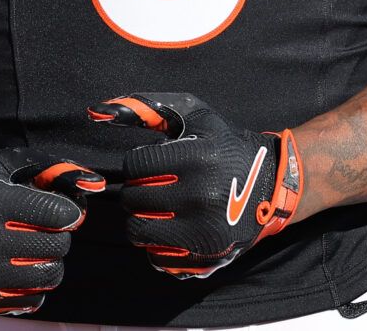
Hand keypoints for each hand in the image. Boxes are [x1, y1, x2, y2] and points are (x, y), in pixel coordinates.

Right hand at [0, 149, 103, 315]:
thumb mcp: (6, 165)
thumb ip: (52, 168)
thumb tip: (95, 183)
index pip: (55, 214)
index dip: (68, 212)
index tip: (63, 211)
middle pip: (55, 245)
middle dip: (59, 235)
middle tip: (48, 228)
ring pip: (48, 275)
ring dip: (51, 260)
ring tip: (37, 247)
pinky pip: (32, 299)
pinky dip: (35, 284)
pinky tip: (23, 266)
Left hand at [88, 91, 301, 278]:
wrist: (270, 185)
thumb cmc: (222, 146)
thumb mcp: (194, 115)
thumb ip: (146, 108)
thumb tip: (96, 111)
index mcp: (199, 158)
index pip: (134, 166)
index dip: (138, 163)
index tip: (153, 163)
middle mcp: (202, 196)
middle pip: (133, 199)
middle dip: (138, 190)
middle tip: (156, 185)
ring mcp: (204, 232)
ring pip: (138, 230)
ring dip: (143, 217)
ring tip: (161, 207)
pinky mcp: (206, 258)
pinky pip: (155, 257)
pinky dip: (158, 244)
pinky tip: (174, 228)